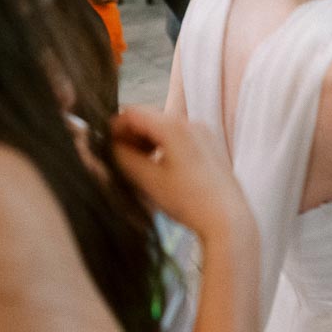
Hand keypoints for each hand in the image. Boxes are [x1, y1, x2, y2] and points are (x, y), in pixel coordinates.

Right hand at [110, 106, 249, 238]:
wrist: (227, 218)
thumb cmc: (188, 200)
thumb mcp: (148, 180)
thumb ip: (124, 157)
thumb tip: (110, 145)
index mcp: (175, 127)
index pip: (134, 112)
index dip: (115, 126)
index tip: (103, 145)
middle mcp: (192, 122)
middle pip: (150, 118)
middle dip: (131, 135)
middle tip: (118, 159)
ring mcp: (204, 133)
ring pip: (164, 128)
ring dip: (146, 141)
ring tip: (137, 166)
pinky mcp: (210, 145)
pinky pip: (179, 137)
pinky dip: (163, 146)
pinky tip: (157, 167)